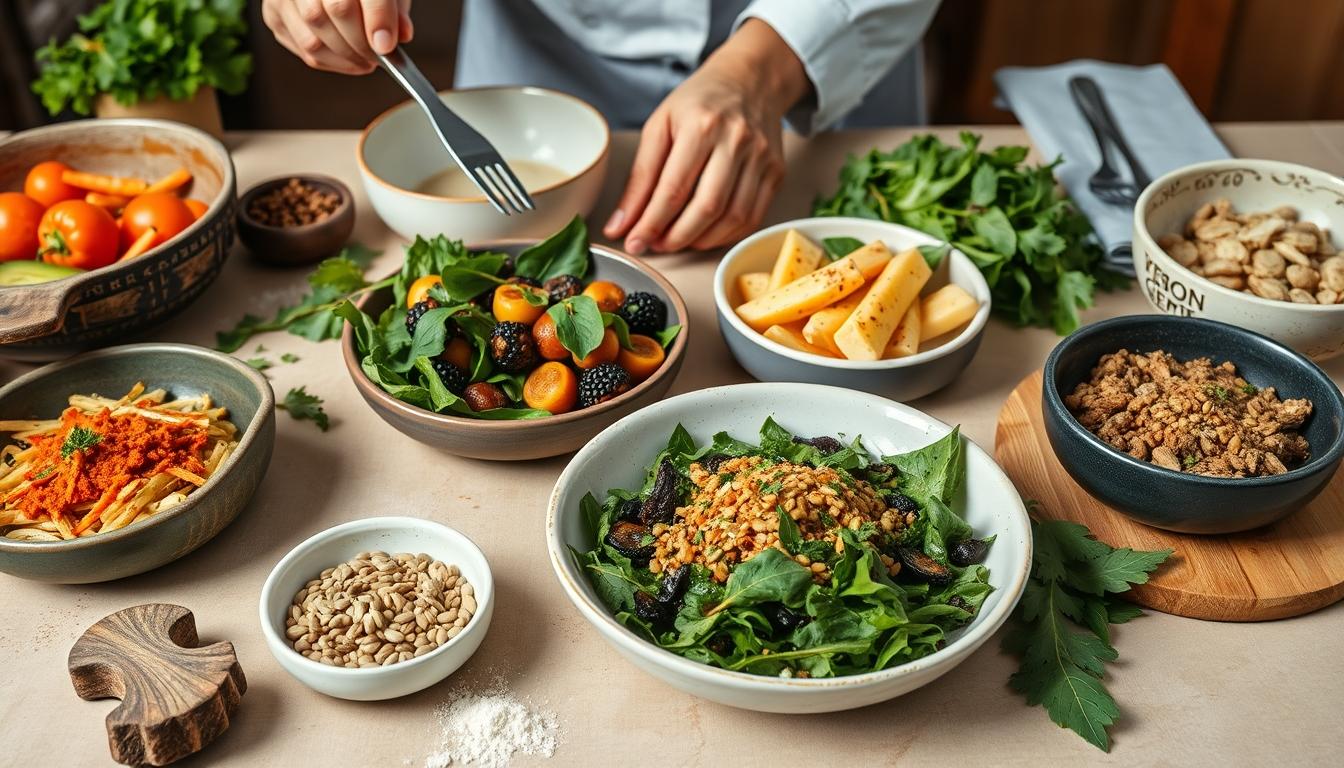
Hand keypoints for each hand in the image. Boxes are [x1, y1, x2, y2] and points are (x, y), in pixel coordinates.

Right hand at [262, 0, 413, 74]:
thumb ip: (393, 9)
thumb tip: (401, 35)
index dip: (378, 18)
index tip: (387, 45)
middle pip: (338, 11)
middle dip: (363, 44)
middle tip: (379, 57)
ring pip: (316, 37)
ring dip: (347, 58)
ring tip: (365, 60)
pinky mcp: (274, 13)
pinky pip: (303, 49)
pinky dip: (330, 61)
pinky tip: (345, 58)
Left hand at [604, 19, 808, 254]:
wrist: (751, 81)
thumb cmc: (700, 102)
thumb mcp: (660, 126)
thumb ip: (640, 176)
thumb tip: (621, 224)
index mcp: (701, 126)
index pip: (673, 188)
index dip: (651, 223)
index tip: (634, 242)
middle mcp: (736, 142)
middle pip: (706, 207)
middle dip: (676, 237)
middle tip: (656, 245)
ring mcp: (761, 159)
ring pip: (732, 217)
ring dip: (701, 240)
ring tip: (677, 240)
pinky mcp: (776, 173)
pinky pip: (752, 218)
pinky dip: (726, 235)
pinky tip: (705, 234)